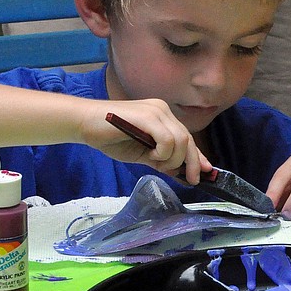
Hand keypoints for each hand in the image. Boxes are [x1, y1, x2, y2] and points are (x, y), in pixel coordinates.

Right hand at [80, 98, 209, 183]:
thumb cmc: (109, 137)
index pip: (187, 137)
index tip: (206, 172)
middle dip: (192, 163)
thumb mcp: (141, 153)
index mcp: (163, 117)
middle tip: (190, 180)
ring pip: (180, 140)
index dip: (198, 156)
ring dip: (172, 160)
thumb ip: (160, 159)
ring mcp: (157, 111)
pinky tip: (152, 156)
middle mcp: (163, 110)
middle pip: (188, 139)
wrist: (84, 123)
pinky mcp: (148, 116)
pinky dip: (163, 153)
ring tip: (156, 163)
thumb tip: (179, 171)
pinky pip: (167, 139)